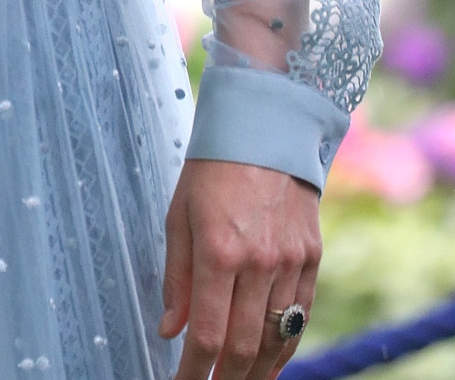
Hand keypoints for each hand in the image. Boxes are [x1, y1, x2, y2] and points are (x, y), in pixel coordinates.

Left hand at [161, 160, 319, 379]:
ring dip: (256, 373)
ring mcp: (290, 262)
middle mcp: (258, 263)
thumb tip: (169, 330)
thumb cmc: (212, 168)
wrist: (266, 126)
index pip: (207, 335)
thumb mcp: (179, 214)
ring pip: (276, 339)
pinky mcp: (312, 258)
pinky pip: (300, 317)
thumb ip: (176, 277)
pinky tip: (270, 365)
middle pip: (244, 347)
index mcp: (218, 251)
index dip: (193, 372)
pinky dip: (285, 348)